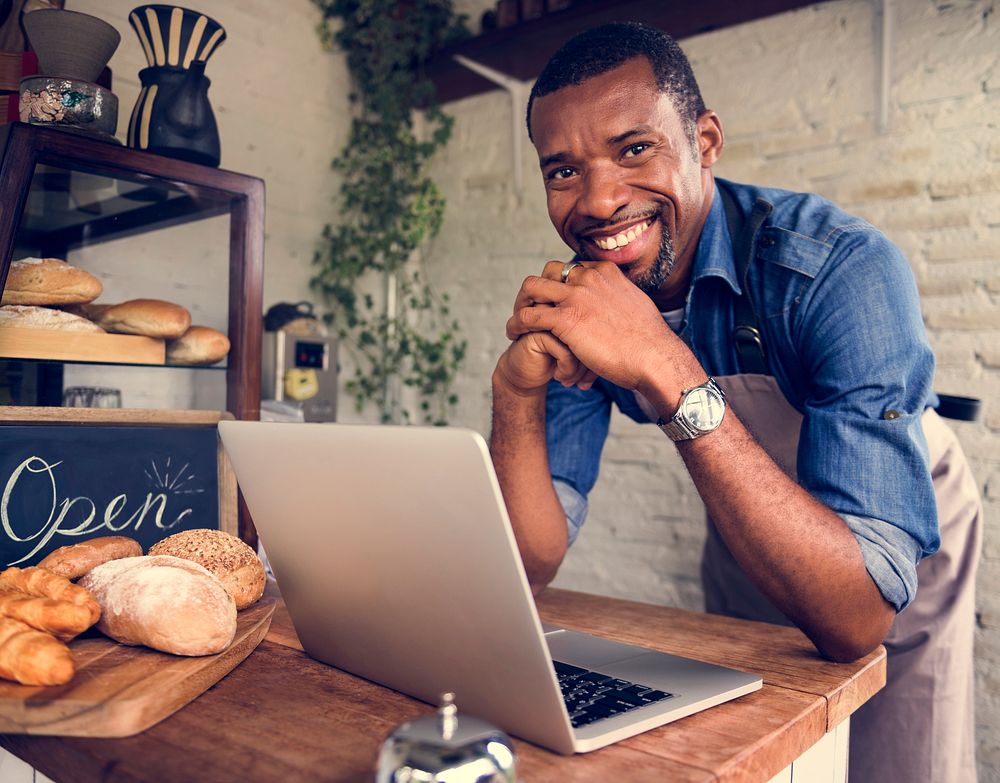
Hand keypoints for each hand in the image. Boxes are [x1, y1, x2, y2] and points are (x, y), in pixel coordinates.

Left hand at [506, 260, 681, 391]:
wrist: (655, 358)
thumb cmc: (650, 341)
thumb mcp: (635, 305)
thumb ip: (619, 299)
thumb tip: (618, 304)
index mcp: (605, 272)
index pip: (570, 269)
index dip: (558, 286)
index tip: (553, 303)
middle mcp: (588, 278)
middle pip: (547, 272)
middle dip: (535, 290)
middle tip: (530, 310)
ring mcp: (575, 296)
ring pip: (531, 288)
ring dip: (520, 304)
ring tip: (517, 323)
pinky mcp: (565, 319)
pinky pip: (527, 316)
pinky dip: (515, 325)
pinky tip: (514, 335)